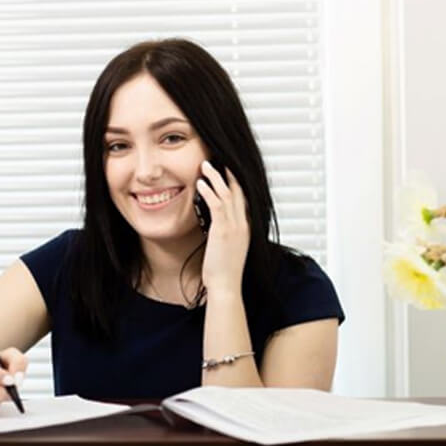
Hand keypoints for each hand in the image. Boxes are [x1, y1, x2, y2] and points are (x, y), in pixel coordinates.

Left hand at [197, 160, 249, 293]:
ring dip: (216, 177)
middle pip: (239, 190)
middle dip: (228, 173)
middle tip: (218, 160)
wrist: (226, 286)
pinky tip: (201, 183)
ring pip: (228, 193)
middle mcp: (242, 224)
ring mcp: (235, 226)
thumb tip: (215, 226)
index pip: (243, 198)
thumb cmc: (223, 272)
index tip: (226, 171)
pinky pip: (217, 204)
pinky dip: (209, 191)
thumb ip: (224, 234)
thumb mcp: (226, 248)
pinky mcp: (223, 230)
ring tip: (206, 165)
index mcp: (244, 228)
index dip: (235, 182)